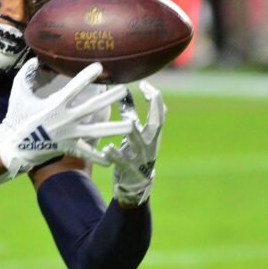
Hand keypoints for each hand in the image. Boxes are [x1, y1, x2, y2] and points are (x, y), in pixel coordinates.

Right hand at [0, 59, 133, 177]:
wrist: (14, 145)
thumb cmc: (17, 116)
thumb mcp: (18, 92)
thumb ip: (27, 74)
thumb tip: (35, 59)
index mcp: (55, 104)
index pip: (75, 87)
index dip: (88, 76)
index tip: (100, 67)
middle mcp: (66, 119)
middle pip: (93, 107)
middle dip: (110, 98)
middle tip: (125, 90)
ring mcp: (69, 134)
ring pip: (97, 131)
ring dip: (115, 128)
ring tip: (132, 124)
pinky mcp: (68, 147)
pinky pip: (86, 152)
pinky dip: (98, 157)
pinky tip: (112, 159)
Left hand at [104, 81, 166, 205]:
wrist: (136, 185)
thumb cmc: (134, 153)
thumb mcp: (136, 134)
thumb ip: (131, 116)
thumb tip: (125, 93)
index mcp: (152, 135)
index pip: (159, 113)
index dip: (155, 98)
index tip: (145, 83)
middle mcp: (149, 144)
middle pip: (157, 124)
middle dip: (155, 108)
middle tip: (149, 93)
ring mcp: (140, 157)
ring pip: (139, 142)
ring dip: (134, 131)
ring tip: (129, 121)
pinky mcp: (128, 169)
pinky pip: (122, 161)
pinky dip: (115, 154)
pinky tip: (108, 148)